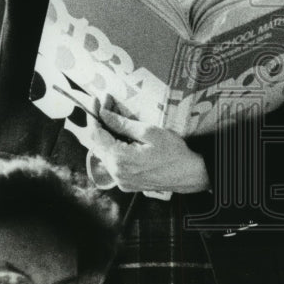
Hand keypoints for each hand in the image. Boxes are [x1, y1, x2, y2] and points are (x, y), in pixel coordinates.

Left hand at [86, 107, 209, 193]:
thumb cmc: (174, 152)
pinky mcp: (126, 183)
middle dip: (100, 123)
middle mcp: (116, 172)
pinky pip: (112, 163)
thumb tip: (104, 114)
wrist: (189, 175)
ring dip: (106, 136)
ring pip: (104, 154)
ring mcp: (120, 180)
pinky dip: (113, 149)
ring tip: (114, 118)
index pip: (96, 134)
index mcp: (120, 159)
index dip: (94, 115)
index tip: (96, 100)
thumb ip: (122, 124)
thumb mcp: (149, 132)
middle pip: (97, 144)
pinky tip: (121, 137)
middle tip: (107, 105)